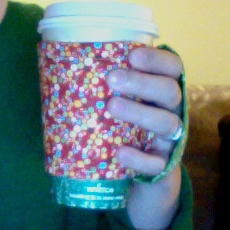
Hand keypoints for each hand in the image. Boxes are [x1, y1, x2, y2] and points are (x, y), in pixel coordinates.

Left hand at [106, 47, 183, 229]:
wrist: (136, 174)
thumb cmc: (121, 126)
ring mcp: (170, 139)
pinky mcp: (163, 167)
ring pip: (168, 123)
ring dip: (140, 113)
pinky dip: (139, 158)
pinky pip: (157, 163)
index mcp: (160, 89)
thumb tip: (57, 62)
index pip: (172, 67)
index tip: (132, 55)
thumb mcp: (117, 102)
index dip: (157, 59)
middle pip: (170, 91)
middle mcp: (171, 111)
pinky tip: (119, 152)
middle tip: (112, 78)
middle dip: (143, 82)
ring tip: (112, 107)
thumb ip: (104, 84)